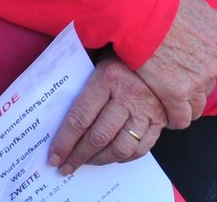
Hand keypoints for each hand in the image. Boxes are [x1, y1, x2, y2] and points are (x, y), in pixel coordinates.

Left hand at [46, 53, 162, 174]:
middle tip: (66, 166)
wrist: (162, 50)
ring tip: (86, 162)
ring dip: (100, 160)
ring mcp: (146, 111)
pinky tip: (111, 156)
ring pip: (120, 148)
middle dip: (78, 156)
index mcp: (107, 77)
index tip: (54, 156)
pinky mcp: (160, 121)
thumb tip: (55, 107)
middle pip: (98, 137)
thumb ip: (82, 79)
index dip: (64, 142)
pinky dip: (124, 158)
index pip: (80, 117)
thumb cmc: (124, 55)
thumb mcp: (101, 57)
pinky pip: (141, 149)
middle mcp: (127, 96)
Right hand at [134, 0, 216, 129]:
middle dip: (195, 82)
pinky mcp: (178, 93)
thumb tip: (202, 28)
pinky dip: (176, 119)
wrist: (139, 11)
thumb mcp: (195, 5)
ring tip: (172, 101)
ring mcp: (199, 78)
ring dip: (187, 102)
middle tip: (176, 79)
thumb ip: (205, 22)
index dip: (202, 64)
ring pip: (199, 103)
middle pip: (209, 81)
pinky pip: (182, 117)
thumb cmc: (159, 2)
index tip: (190, 67)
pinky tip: (168, 117)